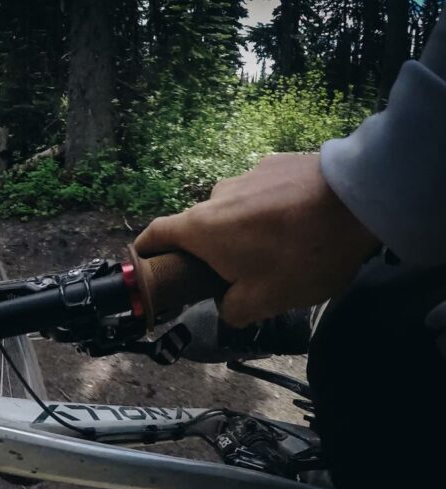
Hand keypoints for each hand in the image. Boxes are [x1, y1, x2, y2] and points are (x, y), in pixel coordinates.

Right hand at [134, 154, 380, 326]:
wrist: (358, 199)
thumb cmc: (300, 255)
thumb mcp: (265, 300)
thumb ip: (233, 310)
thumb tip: (226, 307)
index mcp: (201, 229)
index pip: (154, 235)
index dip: (145, 252)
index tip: (146, 265)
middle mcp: (215, 196)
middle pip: (200, 226)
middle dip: (212, 250)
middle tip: (240, 274)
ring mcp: (247, 174)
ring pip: (235, 209)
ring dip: (246, 229)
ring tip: (281, 249)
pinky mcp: (277, 163)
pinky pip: (264, 193)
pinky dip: (272, 210)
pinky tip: (301, 224)